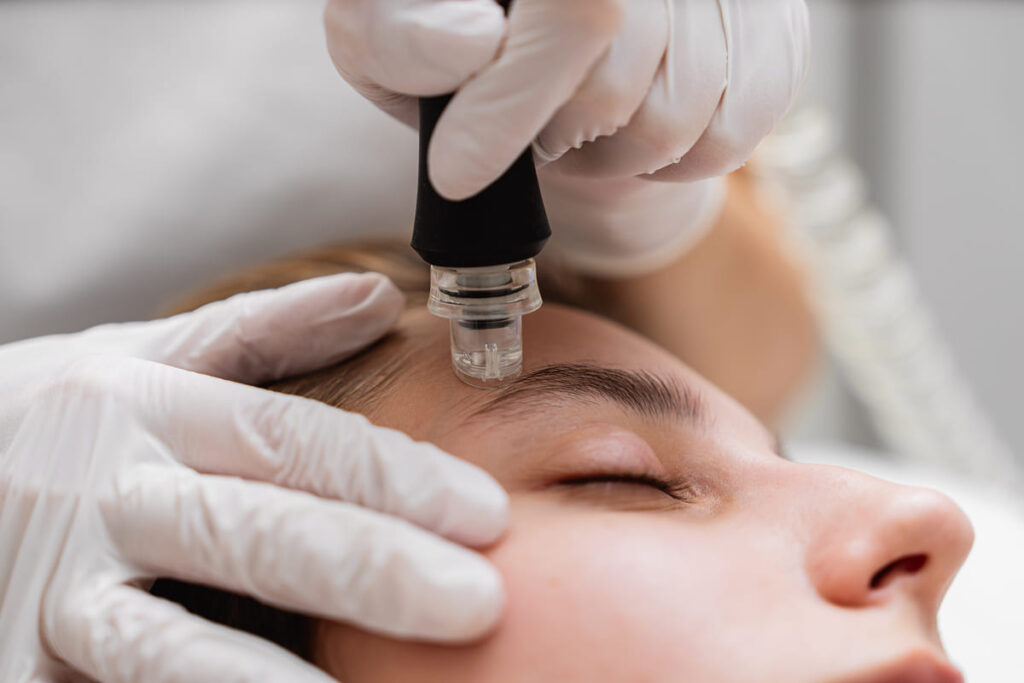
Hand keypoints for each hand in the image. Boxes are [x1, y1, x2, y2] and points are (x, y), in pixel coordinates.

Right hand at [0, 273, 507, 681]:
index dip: (390, 477)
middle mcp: (103, 493)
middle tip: (477, 602)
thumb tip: (375, 295)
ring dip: (261, 680)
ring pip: (164, 644)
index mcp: (146, 407)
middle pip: (252, 530)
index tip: (487, 515)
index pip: (288, 439)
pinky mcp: (14, 661)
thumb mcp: (139, 355)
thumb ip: (260, 333)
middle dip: (367, 568)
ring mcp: (48, 589)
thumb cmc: (52, 417)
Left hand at [325, 0, 809, 198]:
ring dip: (611, 156)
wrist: (524, 21)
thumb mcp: (385, 26)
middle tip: (527, 126)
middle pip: (624, 84)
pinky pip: (740, 130)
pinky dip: (679, 161)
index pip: (578, 14)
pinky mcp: (775, 23)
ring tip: (574, 127)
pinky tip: (632, 133)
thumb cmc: (446, 26)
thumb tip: (470, 46)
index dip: (513, 107)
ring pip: (682, 122)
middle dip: (555, 135)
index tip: (458, 169)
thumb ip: (400, 32)